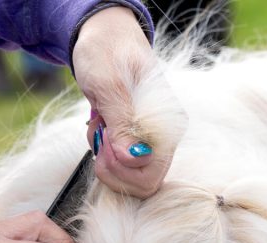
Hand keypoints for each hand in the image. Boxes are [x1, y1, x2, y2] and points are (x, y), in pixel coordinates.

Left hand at [72, 6, 183, 198]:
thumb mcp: (110, 85)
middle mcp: (164, 137)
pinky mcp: (136, 140)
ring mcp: (151, 140)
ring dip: (105, 159)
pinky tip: (100, 127)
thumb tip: (134, 160)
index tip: (104, 142)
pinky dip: (103, 152)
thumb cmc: (107, 52)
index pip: (150, 175)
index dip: (120, 169)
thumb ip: (123, 124)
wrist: (104, 36)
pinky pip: (120, 164)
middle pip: (142, 183)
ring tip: (99, 126)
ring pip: (129, 176)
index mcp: (167, 124)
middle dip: (112, 168)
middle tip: (99, 139)